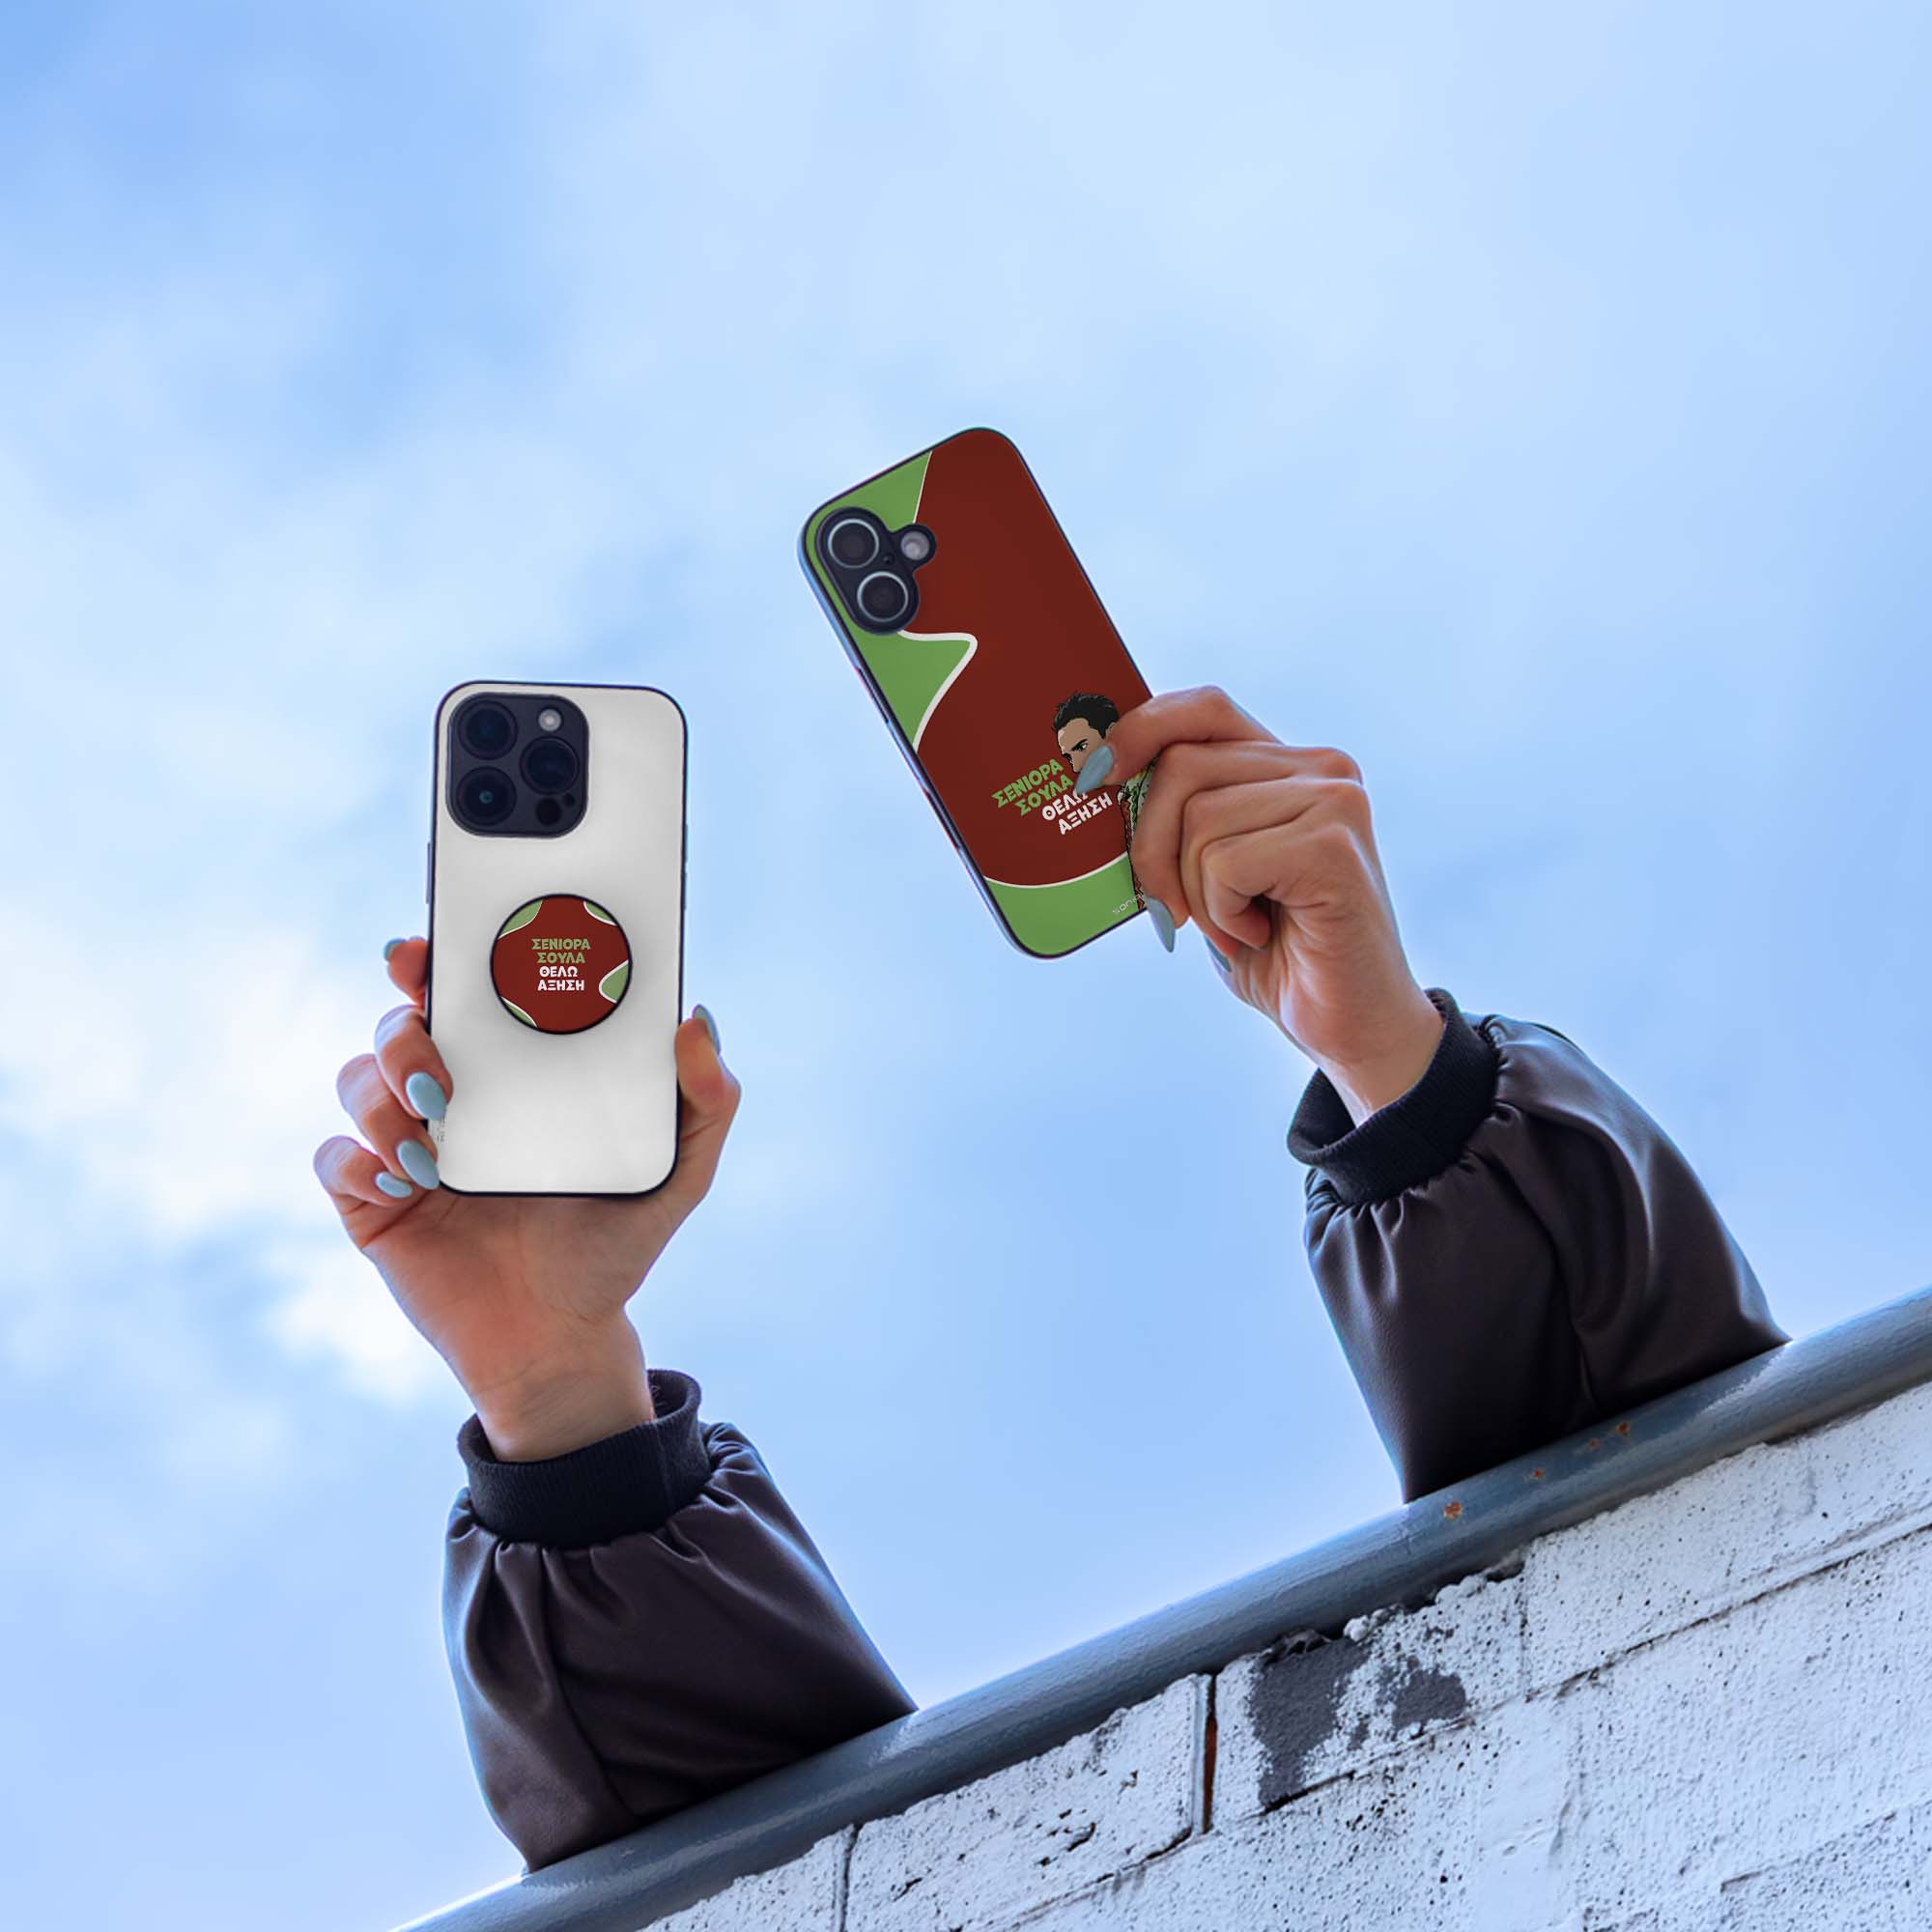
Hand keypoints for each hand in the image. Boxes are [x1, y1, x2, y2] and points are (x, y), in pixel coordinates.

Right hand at [314, 939, 739, 1458]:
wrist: (560, 1341)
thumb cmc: (614, 1248)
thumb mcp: (678, 1175)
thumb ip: (708, 1102)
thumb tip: (697, 1019)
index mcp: (517, 1073)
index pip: (465, 993)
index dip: (435, 959)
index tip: (427, 948)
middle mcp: (456, 1096)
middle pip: (398, 1022)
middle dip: (402, 1025)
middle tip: (439, 1067)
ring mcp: (407, 1145)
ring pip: (356, 1079)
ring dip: (382, 1099)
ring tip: (433, 1153)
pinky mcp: (371, 1201)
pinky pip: (333, 1158)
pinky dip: (357, 1161)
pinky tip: (405, 1187)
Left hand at [1089, 687, 1443, 1123]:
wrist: (1351, 1025)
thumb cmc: (1277, 953)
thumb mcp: (1214, 875)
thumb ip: (1181, 820)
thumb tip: (1099, 779)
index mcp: (1290, 765)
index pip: (1203, 708)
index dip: (1140, 730)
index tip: (1096, 776)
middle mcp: (1322, 767)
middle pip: (1182, 767)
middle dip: (1151, 848)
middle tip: (1176, 912)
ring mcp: (1335, 801)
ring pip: (1198, 820)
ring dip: (1195, 893)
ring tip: (1237, 927)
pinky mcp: (1333, 846)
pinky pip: (1225, 863)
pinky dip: (1222, 913)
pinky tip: (1258, 935)